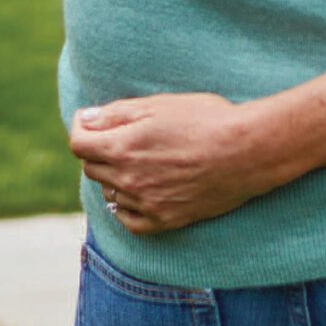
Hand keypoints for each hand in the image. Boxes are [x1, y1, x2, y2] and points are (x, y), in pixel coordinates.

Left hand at [69, 94, 283, 235]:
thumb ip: (116, 114)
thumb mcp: (158, 105)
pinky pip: (129, 220)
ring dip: (112, 176)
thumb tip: (86, 119)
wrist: (246, 151)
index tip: (91, 121)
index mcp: (123, 147)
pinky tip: (137, 193)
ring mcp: (146, 204)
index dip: (81, 128)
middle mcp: (129, 180)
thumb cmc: (205, 119)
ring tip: (135, 161)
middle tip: (119, 137)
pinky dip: (125, 207)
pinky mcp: (165, 221)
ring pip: (109, 193)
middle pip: (91, 168)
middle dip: (98, 150)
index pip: (79, 144)